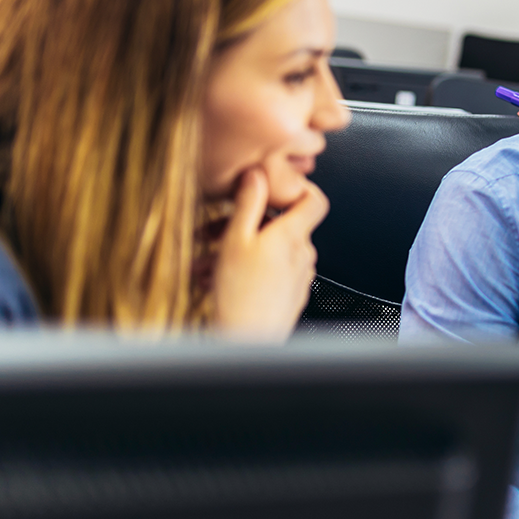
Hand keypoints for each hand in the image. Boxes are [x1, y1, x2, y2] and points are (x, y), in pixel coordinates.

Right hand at [209, 168, 329, 340]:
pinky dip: (244, 270)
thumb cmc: (240, 297)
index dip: (297, 190)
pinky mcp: (289, 295)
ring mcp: (298, 277)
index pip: (315, 200)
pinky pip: (268, 273)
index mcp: (293, 236)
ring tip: (204, 262)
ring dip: (236, 250)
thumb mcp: (236, 240)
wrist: (246, 344)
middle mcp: (302, 255)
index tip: (272, 190)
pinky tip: (214, 279)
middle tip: (213, 232)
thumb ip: (248, 204)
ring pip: (268, 251)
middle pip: (281, 226)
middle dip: (244, 225)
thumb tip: (258, 175)